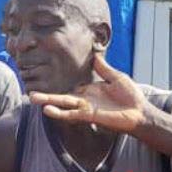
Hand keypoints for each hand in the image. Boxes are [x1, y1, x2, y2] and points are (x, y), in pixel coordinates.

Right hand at [29, 53, 147, 133]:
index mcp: (90, 91)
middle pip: (62, 98)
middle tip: (30, 94)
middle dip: (47, 96)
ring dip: (49, 103)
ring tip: (33, 100)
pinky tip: (48, 110)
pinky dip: (60, 113)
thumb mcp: (116, 77)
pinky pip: (73, 114)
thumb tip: (95, 56)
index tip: (44, 84)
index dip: (59, 88)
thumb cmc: (131, 97)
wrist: (140, 112)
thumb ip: (104, 68)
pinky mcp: (91, 115)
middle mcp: (86, 101)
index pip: (71, 89)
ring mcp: (87, 108)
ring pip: (64, 105)